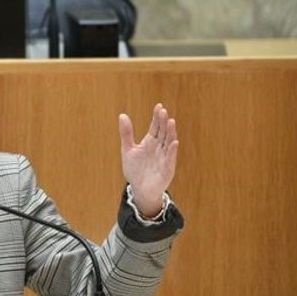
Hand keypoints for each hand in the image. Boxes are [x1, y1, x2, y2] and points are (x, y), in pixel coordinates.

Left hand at [118, 103, 178, 217]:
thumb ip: (126, 133)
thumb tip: (122, 115)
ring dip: (170, 133)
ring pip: (169, 143)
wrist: (139, 189)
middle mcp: (159, 147)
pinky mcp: (167, 169)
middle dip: (163, 122)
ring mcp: (164, 157)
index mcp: (150, 142)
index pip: (155, 127)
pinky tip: (174, 142)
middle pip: (163, 132)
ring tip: (171, 122)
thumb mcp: (128, 150)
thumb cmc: (135, 170)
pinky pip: (170, 159)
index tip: (159, 106)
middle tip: (164, 111)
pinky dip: (172, 151)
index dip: (157, 117)